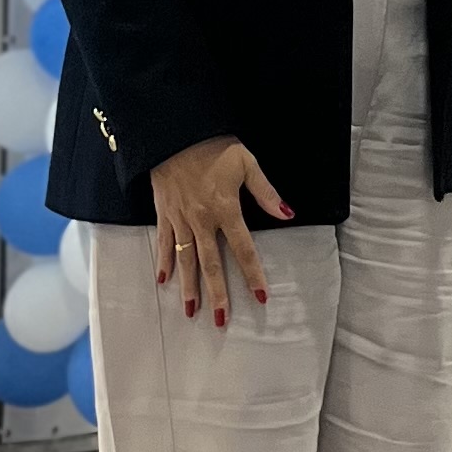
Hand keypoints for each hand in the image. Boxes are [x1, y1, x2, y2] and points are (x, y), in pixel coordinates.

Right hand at [151, 135, 291, 326]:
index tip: (260, 297)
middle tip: (220, 320)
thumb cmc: (214, 146)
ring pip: (185, 260)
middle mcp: (202, 220)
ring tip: (191, 311)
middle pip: (211, 264)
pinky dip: (163, 261)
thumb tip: (288, 214)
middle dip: (217, 294)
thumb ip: (266, 192)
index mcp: (225, 209)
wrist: (173, 132)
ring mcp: (180, 219)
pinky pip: (164, 242)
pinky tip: (163, 280)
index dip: (252, 275)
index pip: (243, 250)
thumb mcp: (246, 163)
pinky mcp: (164, 213)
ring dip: (189, 287)